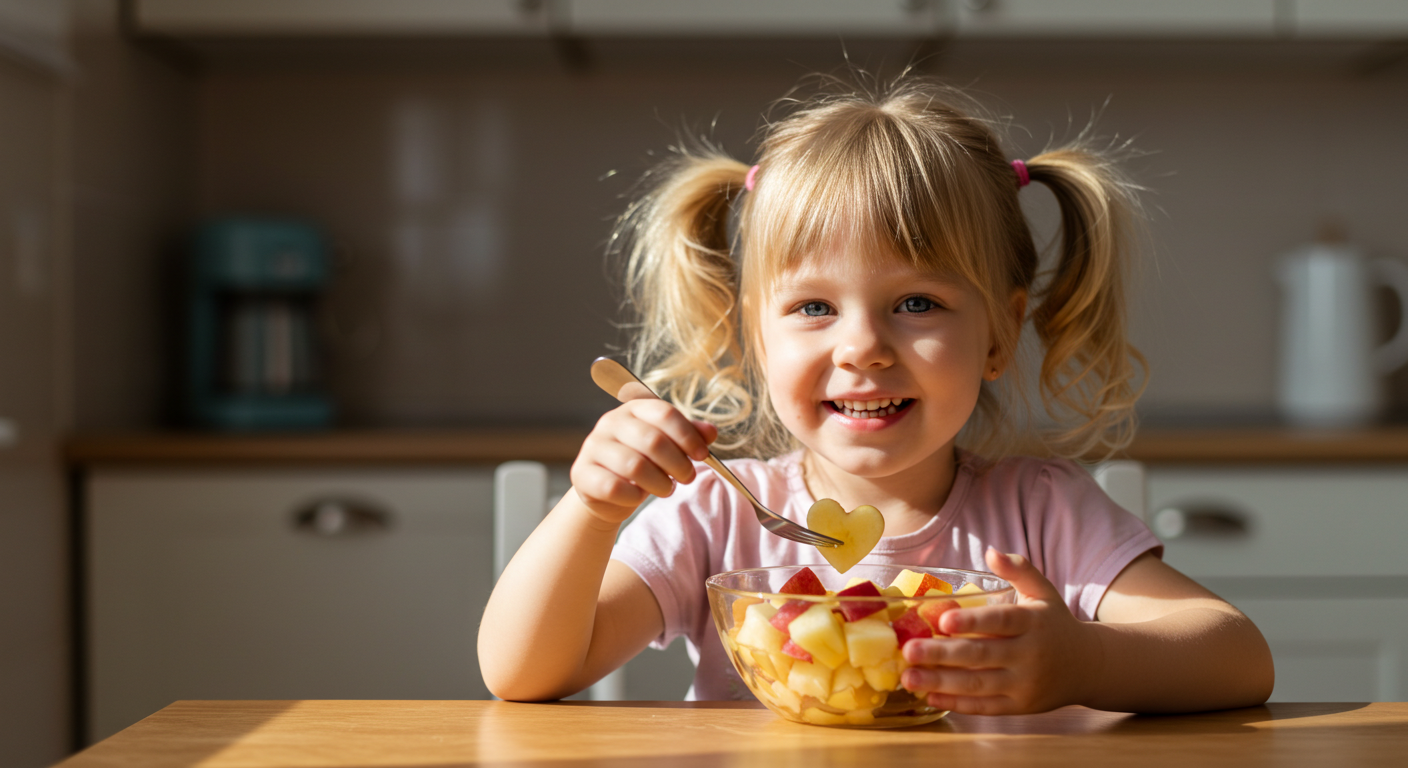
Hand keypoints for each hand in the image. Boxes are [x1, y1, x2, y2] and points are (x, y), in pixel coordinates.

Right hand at [570, 398, 717, 525]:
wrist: (606, 492)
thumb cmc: (641, 464)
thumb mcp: (667, 447)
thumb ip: (688, 436)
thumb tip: (711, 432)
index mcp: (633, 409)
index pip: (665, 413)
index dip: (688, 435)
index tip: (703, 455)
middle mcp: (610, 422)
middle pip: (652, 440)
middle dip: (678, 463)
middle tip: (689, 477)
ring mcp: (593, 446)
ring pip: (634, 465)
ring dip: (659, 482)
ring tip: (667, 488)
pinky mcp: (581, 473)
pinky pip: (614, 487)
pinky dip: (633, 496)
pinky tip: (639, 496)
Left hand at [899, 548, 1101, 714]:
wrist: (1088, 667)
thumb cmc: (1055, 624)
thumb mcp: (1044, 592)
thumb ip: (1019, 570)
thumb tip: (991, 552)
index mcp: (1034, 622)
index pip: (1002, 621)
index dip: (973, 621)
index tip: (943, 619)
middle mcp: (1030, 655)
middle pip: (982, 655)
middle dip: (942, 654)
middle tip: (908, 650)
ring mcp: (1025, 684)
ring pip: (979, 684)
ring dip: (941, 682)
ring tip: (908, 677)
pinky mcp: (1020, 707)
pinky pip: (986, 707)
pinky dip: (957, 704)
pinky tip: (930, 696)